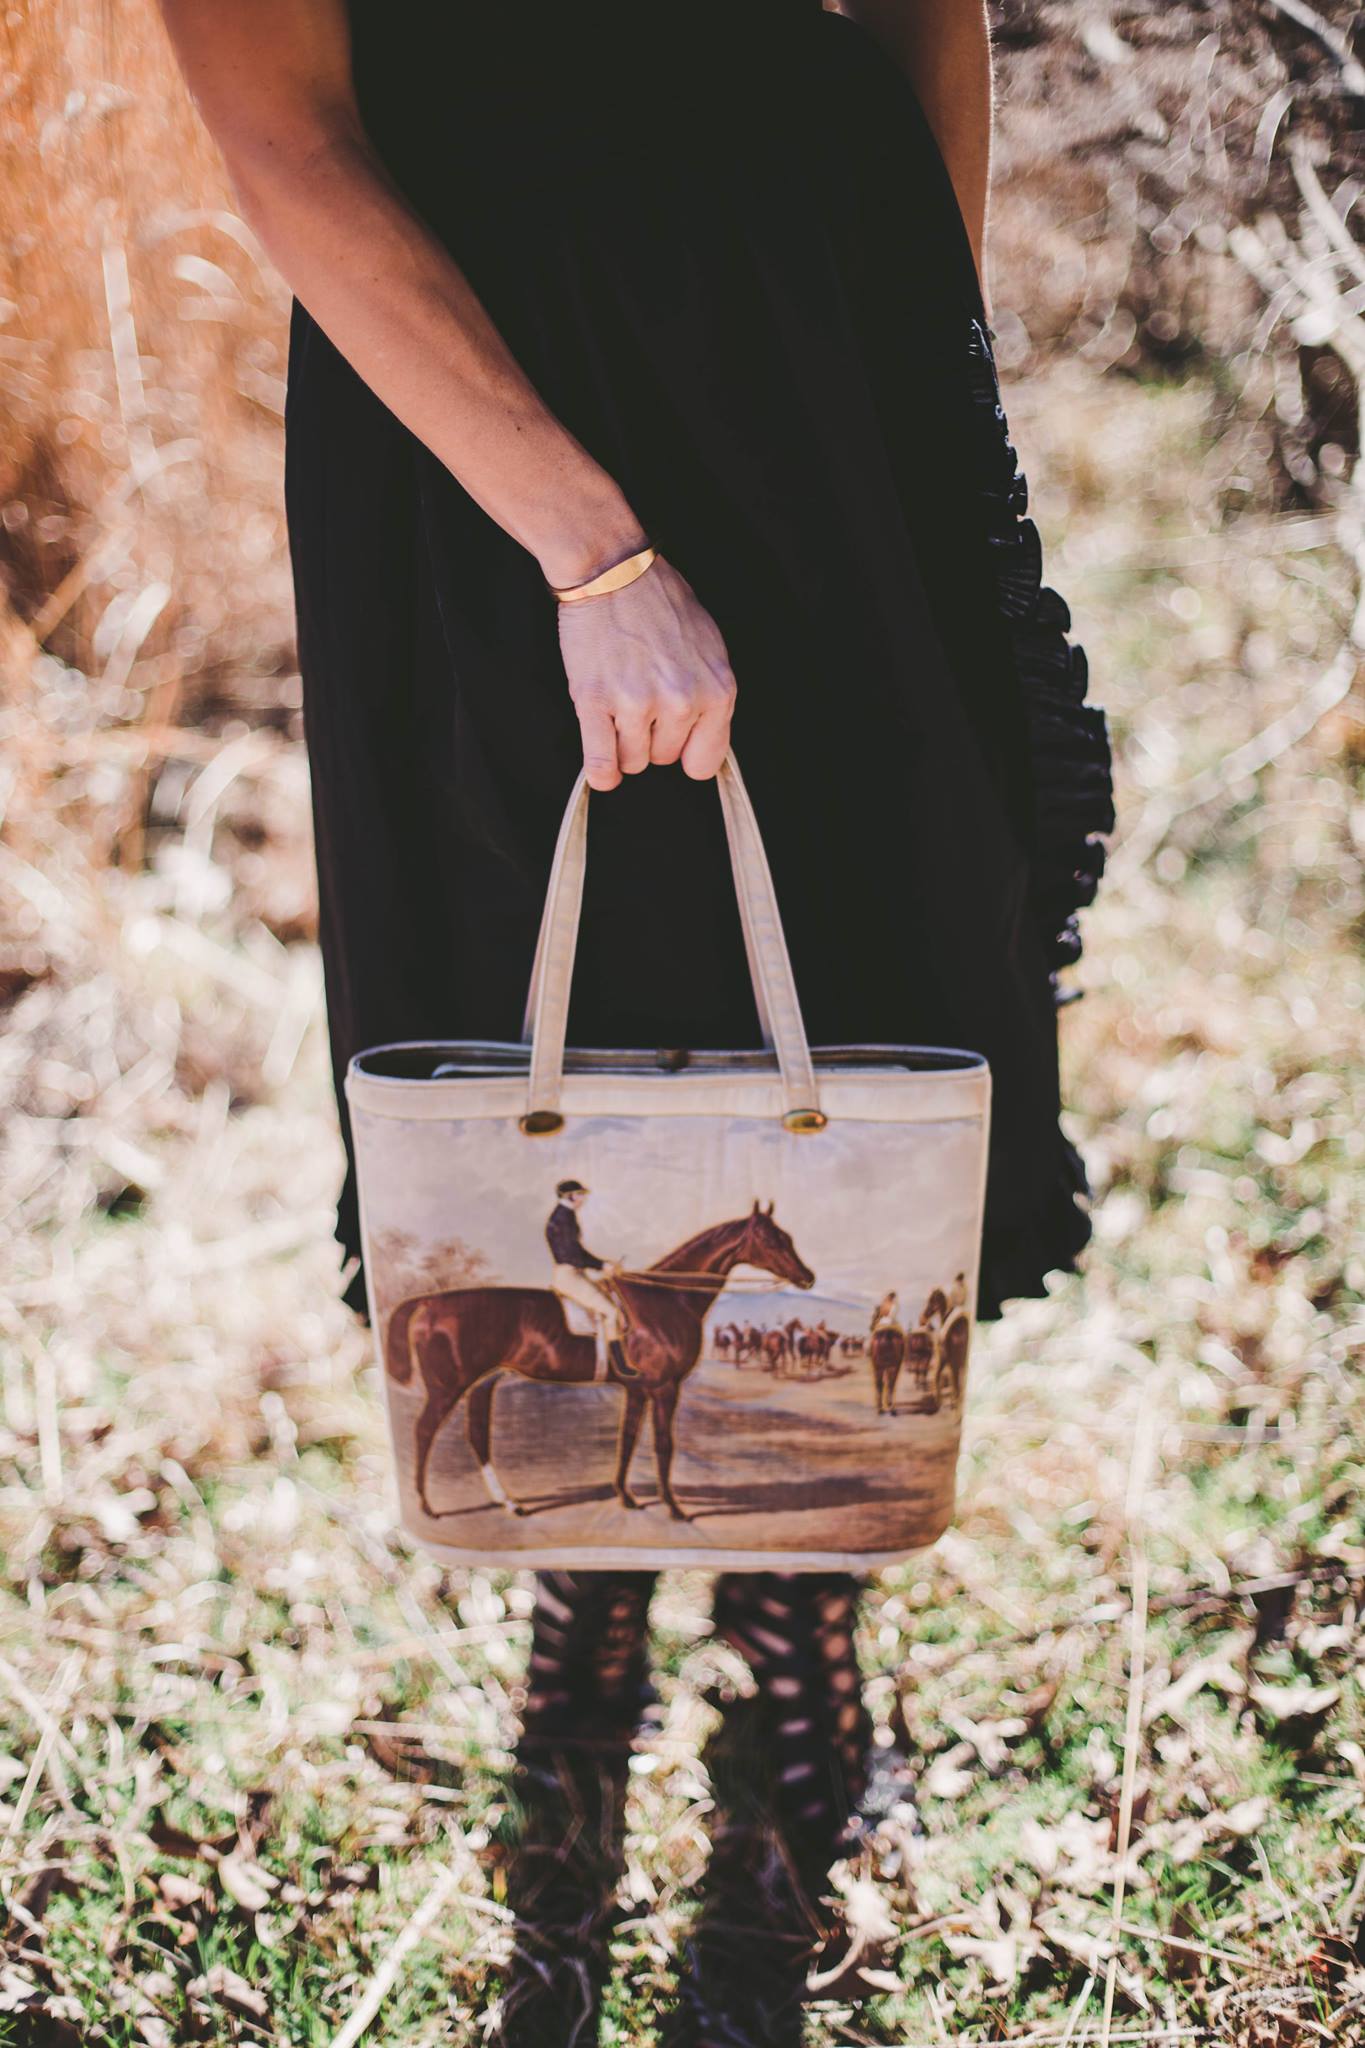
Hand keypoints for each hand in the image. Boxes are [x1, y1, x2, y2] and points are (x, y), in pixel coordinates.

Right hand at [555, 554, 736, 790]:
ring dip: (622, 743)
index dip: (685, 752)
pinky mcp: (595, 701)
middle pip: (663, 759)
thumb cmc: (660, 603)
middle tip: (639, 701)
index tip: (672, 738)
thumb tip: (702, 737)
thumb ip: (710, 695)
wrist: (612, 571)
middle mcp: (682, 701)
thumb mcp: (709, 647)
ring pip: (631, 761)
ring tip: (618, 706)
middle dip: (650, 738)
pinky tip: (601, 769)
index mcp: (717, 690)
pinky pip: (601, 762)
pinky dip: (600, 771)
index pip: (704, 761)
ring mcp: (637, 703)